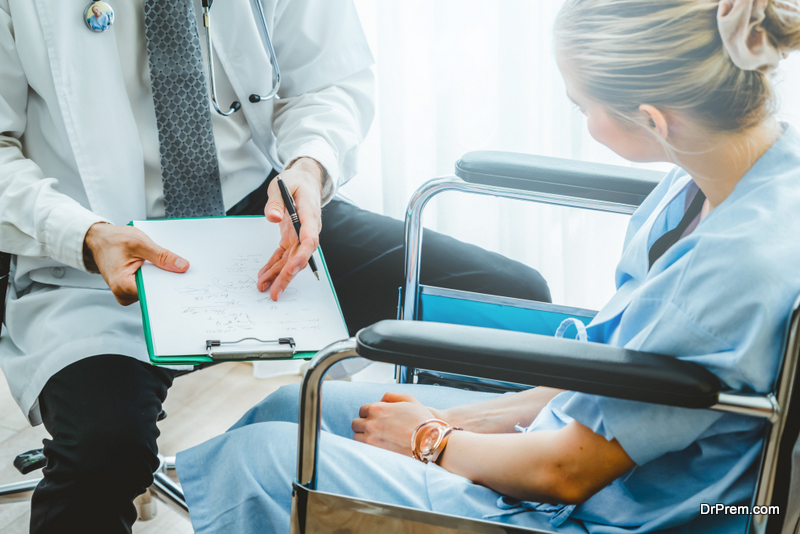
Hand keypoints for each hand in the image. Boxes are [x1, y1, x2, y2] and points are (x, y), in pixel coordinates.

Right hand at [84, 222, 188, 305]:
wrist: (99, 239)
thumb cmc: (114, 240)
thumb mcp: (140, 243)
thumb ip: (162, 256)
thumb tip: (182, 266)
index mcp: (123, 285)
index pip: (154, 293)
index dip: (170, 286)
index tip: (184, 280)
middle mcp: (123, 293)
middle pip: (154, 293)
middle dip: (167, 281)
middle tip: (180, 269)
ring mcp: (126, 293)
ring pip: (152, 290)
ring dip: (160, 278)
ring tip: (164, 265)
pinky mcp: (129, 289)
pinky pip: (148, 287)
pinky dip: (154, 278)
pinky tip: (156, 268)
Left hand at [257, 158, 323, 300]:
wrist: (305, 181)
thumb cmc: (296, 182)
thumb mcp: (282, 185)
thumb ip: (276, 202)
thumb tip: (272, 217)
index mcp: (309, 216)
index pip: (310, 240)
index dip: (302, 256)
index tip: (292, 268)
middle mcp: (308, 230)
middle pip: (300, 257)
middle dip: (287, 276)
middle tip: (275, 291)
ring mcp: (300, 236)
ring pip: (291, 260)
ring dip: (278, 275)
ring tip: (264, 288)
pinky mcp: (292, 238)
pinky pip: (283, 255)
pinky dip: (273, 266)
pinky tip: (264, 276)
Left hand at [351, 392, 436, 455]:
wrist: (430, 441)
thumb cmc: (421, 420)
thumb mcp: (409, 399)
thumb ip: (391, 396)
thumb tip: (381, 400)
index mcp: (377, 408)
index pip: (362, 410)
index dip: (370, 414)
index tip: (376, 418)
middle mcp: (371, 424)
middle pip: (356, 424)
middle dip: (364, 425)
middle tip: (375, 429)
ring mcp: (371, 440)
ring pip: (357, 438)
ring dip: (364, 437)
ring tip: (376, 439)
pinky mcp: (375, 454)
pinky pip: (363, 450)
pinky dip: (367, 448)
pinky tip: (378, 447)